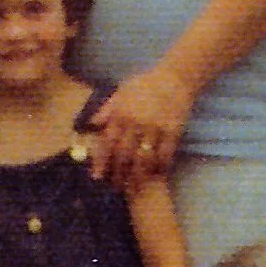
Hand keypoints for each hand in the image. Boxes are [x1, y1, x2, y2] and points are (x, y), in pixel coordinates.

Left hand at [87, 64, 193, 187]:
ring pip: (143, 159)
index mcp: (121, 113)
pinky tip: (155, 175)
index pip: (107, 142)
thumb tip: (90, 125)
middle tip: (115, 187)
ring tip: (133, 188)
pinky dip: (159, 168)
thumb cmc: (144, 84)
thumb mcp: (121, 92)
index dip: (101, 161)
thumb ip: (106, 110)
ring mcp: (155, 128)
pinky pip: (165, 155)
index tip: (97, 177)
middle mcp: (136, 122)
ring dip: (137, 177)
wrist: (175, 77)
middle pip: (124, 155)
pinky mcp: (173, 131)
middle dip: (118, 174)